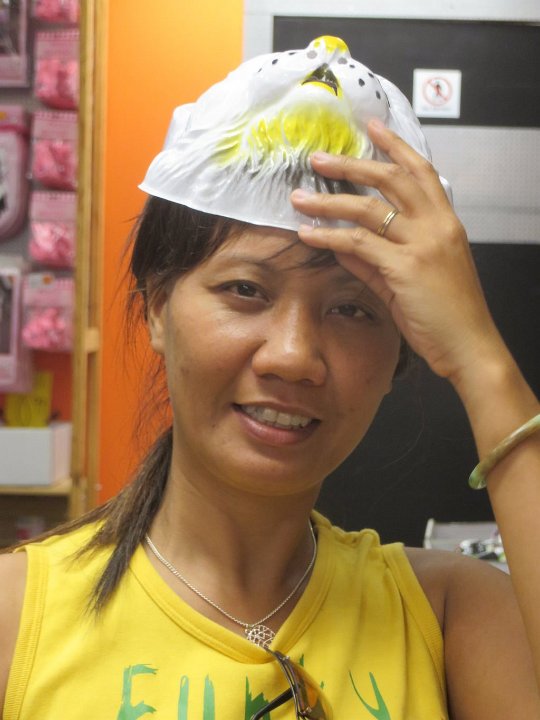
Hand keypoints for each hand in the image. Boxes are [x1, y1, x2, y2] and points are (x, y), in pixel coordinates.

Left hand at [291, 119, 505, 385]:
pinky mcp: (406, 267)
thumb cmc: (446, 314)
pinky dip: (329, 236)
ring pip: (369, 208)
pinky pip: (359, 244)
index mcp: (446, 222)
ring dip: (329, 200)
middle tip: (319, 158)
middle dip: (351, 164)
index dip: (396, 146)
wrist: (468, 345)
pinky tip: (307, 234)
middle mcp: (436, 225)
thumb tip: (342, 244)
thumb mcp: (412, 279)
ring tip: (300, 196)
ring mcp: (422, 244)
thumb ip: (377, 259)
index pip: (421, 172)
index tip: (373, 126)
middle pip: (390, 179)